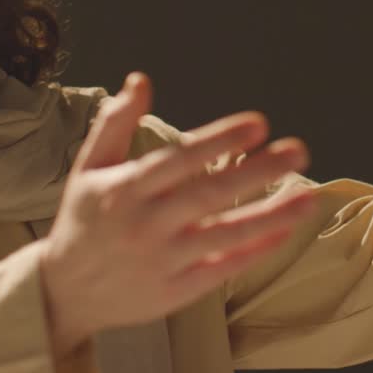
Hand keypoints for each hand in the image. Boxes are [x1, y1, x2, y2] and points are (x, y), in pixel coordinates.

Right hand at [37, 72, 316, 354]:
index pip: (180, 159)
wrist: (63, 293)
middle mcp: (145, 225)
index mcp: (124, 189)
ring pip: (224, 236)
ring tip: (308, 196)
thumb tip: (141, 79)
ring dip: (270, 216)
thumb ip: (116, 122)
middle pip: (209, 195)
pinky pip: (221, 270)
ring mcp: (162, 261)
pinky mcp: (174, 293)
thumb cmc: (83, 219)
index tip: (259, 123)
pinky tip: (284, 231)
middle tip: (298, 150)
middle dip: (258, 172)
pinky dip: (253, 252)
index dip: (220, 140)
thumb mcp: (89, 167)